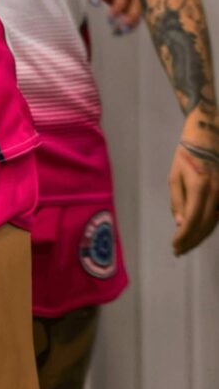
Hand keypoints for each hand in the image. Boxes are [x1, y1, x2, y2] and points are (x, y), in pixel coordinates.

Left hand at [79, 0, 140, 33]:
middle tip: (120, 29)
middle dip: (131, 16)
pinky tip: (122, 30)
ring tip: (122, 32)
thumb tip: (96, 1)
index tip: (109, 19)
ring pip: (137, 7)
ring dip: (133, 20)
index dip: (118, 7)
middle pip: (136, 1)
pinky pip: (132, 9)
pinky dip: (130, 19)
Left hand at [169, 112, 218, 254]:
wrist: (208, 137)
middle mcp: (216, 192)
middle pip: (204, 226)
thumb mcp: (175, 176)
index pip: (192, 220)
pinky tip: (197, 233)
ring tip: (186, 246)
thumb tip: (180, 224)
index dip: (183, 237)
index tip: (174, 246)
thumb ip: (178, 201)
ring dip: (200, 237)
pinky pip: (218, 215)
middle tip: (178, 251)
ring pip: (213, 222)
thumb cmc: (187, 156)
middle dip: (191, 241)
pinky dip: (208, 227)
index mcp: (200, 187)